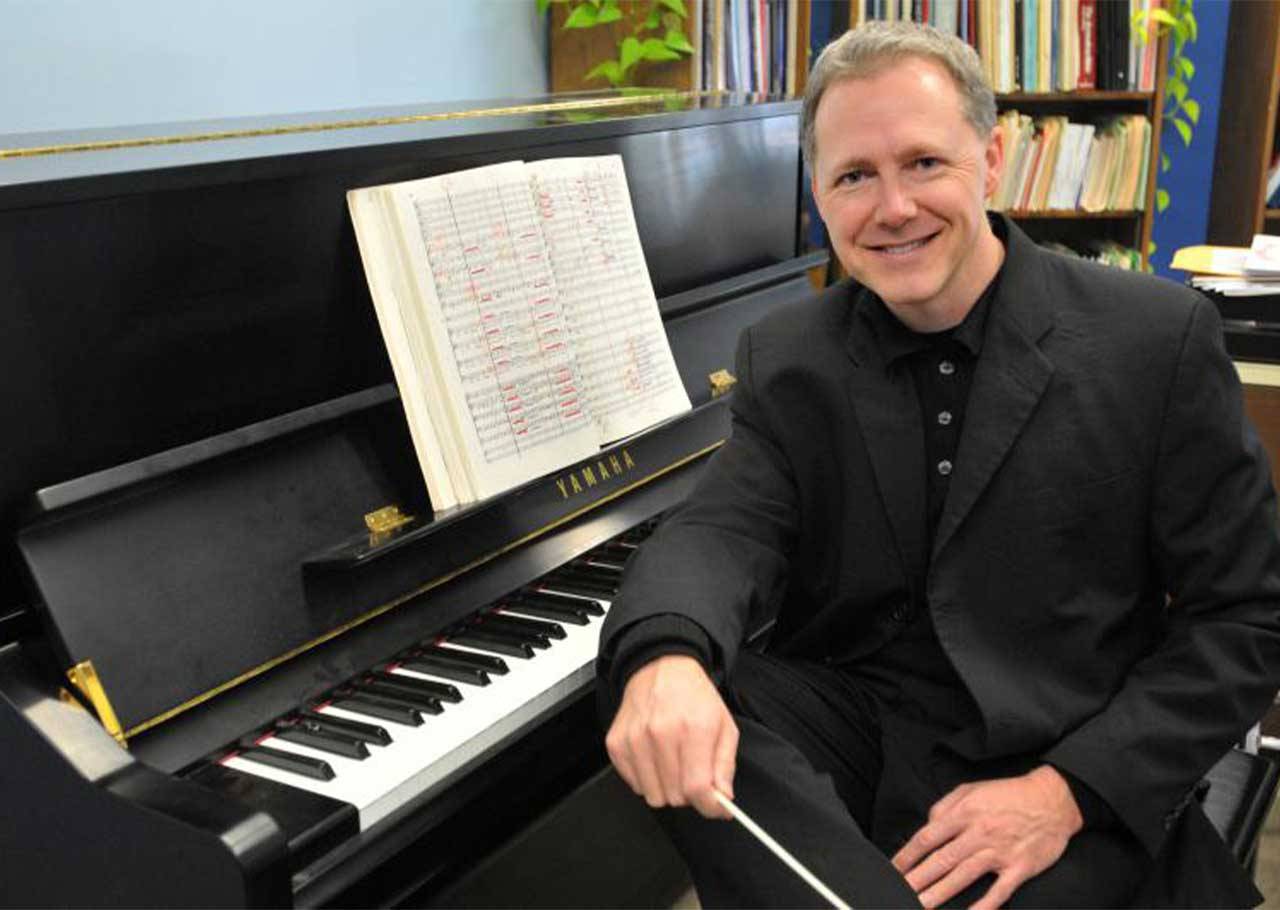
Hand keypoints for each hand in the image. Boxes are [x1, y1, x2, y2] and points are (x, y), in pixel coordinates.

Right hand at [605, 654, 738, 818]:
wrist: (662, 668)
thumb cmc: (694, 696)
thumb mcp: (724, 725)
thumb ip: (725, 765)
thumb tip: (722, 798)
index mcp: (694, 728)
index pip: (697, 788)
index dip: (710, 807)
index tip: (716, 807)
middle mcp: (661, 733)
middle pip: (675, 797)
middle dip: (689, 793)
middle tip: (692, 773)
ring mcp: (635, 739)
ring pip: (653, 795)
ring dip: (666, 788)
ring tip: (672, 764)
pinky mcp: (617, 743)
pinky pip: (633, 784)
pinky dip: (646, 778)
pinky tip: (654, 758)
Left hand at [891, 765, 1083, 908]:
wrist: (1052, 799)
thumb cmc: (1008, 794)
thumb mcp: (971, 789)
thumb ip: (945, 806)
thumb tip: (928, 825)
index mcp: (964, 813)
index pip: (927, 838)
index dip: (907, 856)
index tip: (893, 870)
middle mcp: (978, 833)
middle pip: (941, 861)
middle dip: (917, 880)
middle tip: (899, 893)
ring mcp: (999, 852)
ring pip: (963, 876)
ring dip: (940, 893)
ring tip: (921, 905)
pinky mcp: (1020, 868)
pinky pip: (999, 891)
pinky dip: (984, 905)